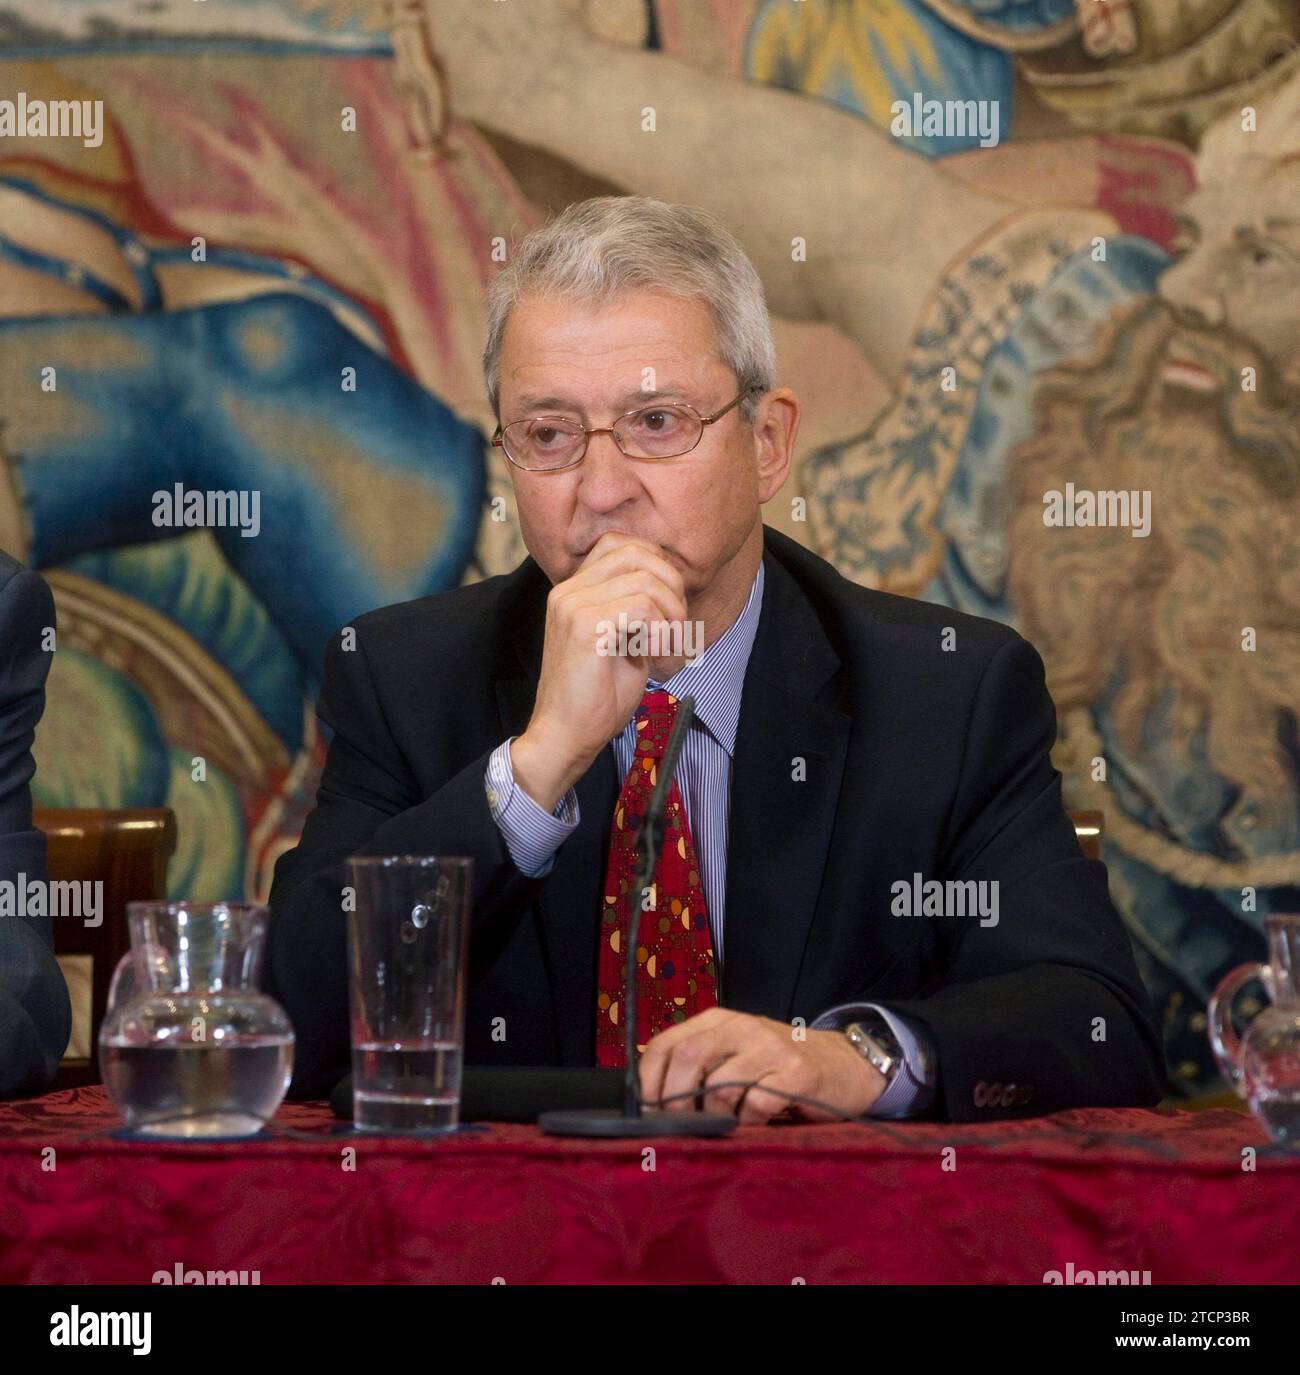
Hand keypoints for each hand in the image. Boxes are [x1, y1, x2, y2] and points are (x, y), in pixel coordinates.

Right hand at [511, 533, 688, 810]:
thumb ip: (636, 607)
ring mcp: (573, 605)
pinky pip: (642, 608)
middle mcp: (568, 590)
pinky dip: (662, 632)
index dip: (659, 569)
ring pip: (646, 580)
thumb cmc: (596, 697)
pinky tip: (656, 657)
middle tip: (677, 628)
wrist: (565, 736)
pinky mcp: (584, 627)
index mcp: (574, 589)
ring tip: (669, 647)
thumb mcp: (620, 640)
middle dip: (673, 588)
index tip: (669, 610)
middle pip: (639, 553)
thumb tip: (672, 584)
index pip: (623, 544)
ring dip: (672, 615)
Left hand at [637, 1008, 886, 1124]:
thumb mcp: (735, 1052)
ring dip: (716, 1115)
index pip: (666, 1042)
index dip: (648, 1079)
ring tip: (729, 1121)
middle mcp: (741, 1027)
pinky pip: (756, 1104)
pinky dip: (750, 1122)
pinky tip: (760, 1120)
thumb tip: (651, 1098)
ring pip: (719, 1085)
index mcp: (719, 1020)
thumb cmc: (779, 1065)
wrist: (845, 1064)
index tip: (647, 1109)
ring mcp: (770, 1047)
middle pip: (687, 1057)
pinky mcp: (796, 1073)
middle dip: (675, 1100)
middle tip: (681, 1124)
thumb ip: (700, 1064)